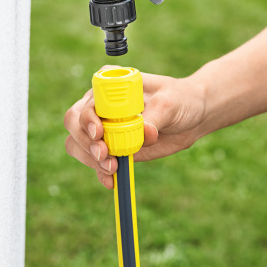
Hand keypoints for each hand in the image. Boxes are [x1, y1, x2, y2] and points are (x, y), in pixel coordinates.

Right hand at [63, 67, 206, 188]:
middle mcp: (99, 104)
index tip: (99, 133)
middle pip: (75, 122)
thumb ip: (155, 117)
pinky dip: (99, 172)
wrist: (192, 117)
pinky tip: (111, 181)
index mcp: (109, 85)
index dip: (87, 118)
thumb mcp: (170, 103)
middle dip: (86, 141)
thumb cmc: (180, 100)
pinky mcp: (111, 147)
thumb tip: (145, 133)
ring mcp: (102, 126)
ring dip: (90, 158)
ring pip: (78, 143)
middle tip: (105, 155)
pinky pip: (94, 162)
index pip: (88, 100)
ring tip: (112, 167)